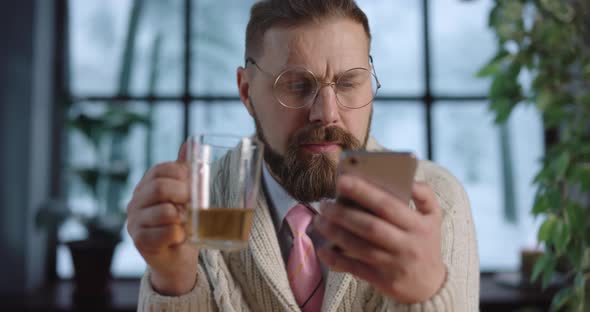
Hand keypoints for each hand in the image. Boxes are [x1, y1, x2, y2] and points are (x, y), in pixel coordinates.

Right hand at [127, 142, 198, 295]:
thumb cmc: (182, 224)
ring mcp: (134, 222)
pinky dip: (178, 234)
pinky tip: (179, 237)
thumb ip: (185, 171)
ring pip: (164, 211)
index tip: (192, 185)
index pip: (161, 169)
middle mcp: (135, 202)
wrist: (176, 259)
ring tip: (185, 223)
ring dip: (182, 217)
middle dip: (182, 194)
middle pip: (160, 187)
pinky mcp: (140, 242)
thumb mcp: (185, 195)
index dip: (181, 174)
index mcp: (146, 185)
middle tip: (192, 204)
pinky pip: (165, 233)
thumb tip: (191, 143)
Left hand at [314, 175, 445, 303]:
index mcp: (418, 225)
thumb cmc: (425, 242)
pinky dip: (336, 259)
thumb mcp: (434, 217)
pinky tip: (323, 248)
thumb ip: (425, 195)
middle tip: (324, 203)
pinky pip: (355, 268)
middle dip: (343, 213)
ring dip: (335, 233)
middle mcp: (407, 245)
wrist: (430, 286)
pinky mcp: (383, 281)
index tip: (342, 180)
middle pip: (370, 227)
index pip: (388, 205)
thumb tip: (409, 179)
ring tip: (319, 220)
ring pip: (359, 247)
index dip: (364, 192)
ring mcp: (394, 264)